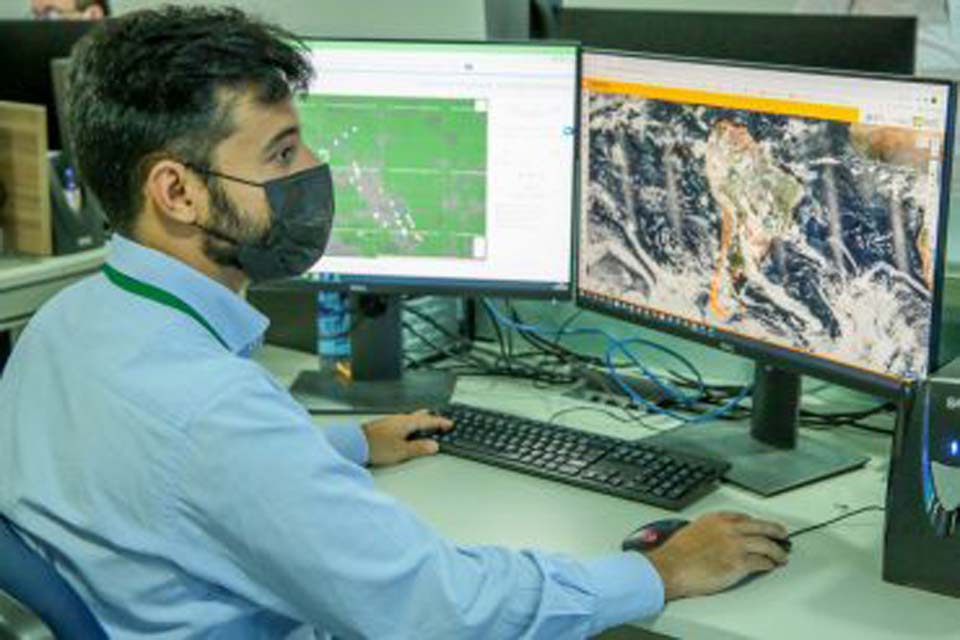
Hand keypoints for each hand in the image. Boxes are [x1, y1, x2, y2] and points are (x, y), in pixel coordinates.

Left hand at [362, 410, 452, 466]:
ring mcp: (391, 421)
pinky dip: (412, 425)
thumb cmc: (376, 446)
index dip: (440, 422)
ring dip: (421, 422)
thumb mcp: (402, 451)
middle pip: (420, 416)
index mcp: (407, 422)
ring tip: (428, 426)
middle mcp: (399, 419)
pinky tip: (409, 431)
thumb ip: (419, 448)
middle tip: (441, 422)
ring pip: (411, 418)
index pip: (428, 420)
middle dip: (431, 419)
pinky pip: (404, 422)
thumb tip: (434, 446)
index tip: (449, 424)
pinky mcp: (385, 426)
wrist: (354, 444)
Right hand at [644, 512, 789, 599]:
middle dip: (775, 531)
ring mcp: (735, 545)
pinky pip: (761, 562)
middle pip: (761, 527)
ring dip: (777, 551)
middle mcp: (728, 529)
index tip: (760, 527)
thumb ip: (709, 531)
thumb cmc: (676, 554)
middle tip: (783, 535)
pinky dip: (769, 564)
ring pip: (766, 544)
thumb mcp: (692, 531)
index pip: (744, 517)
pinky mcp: (739, 563)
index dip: (756, 523)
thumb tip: (716, 540)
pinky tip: (771, 566)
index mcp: (716, 519)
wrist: (671, 567)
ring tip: (782, 555)